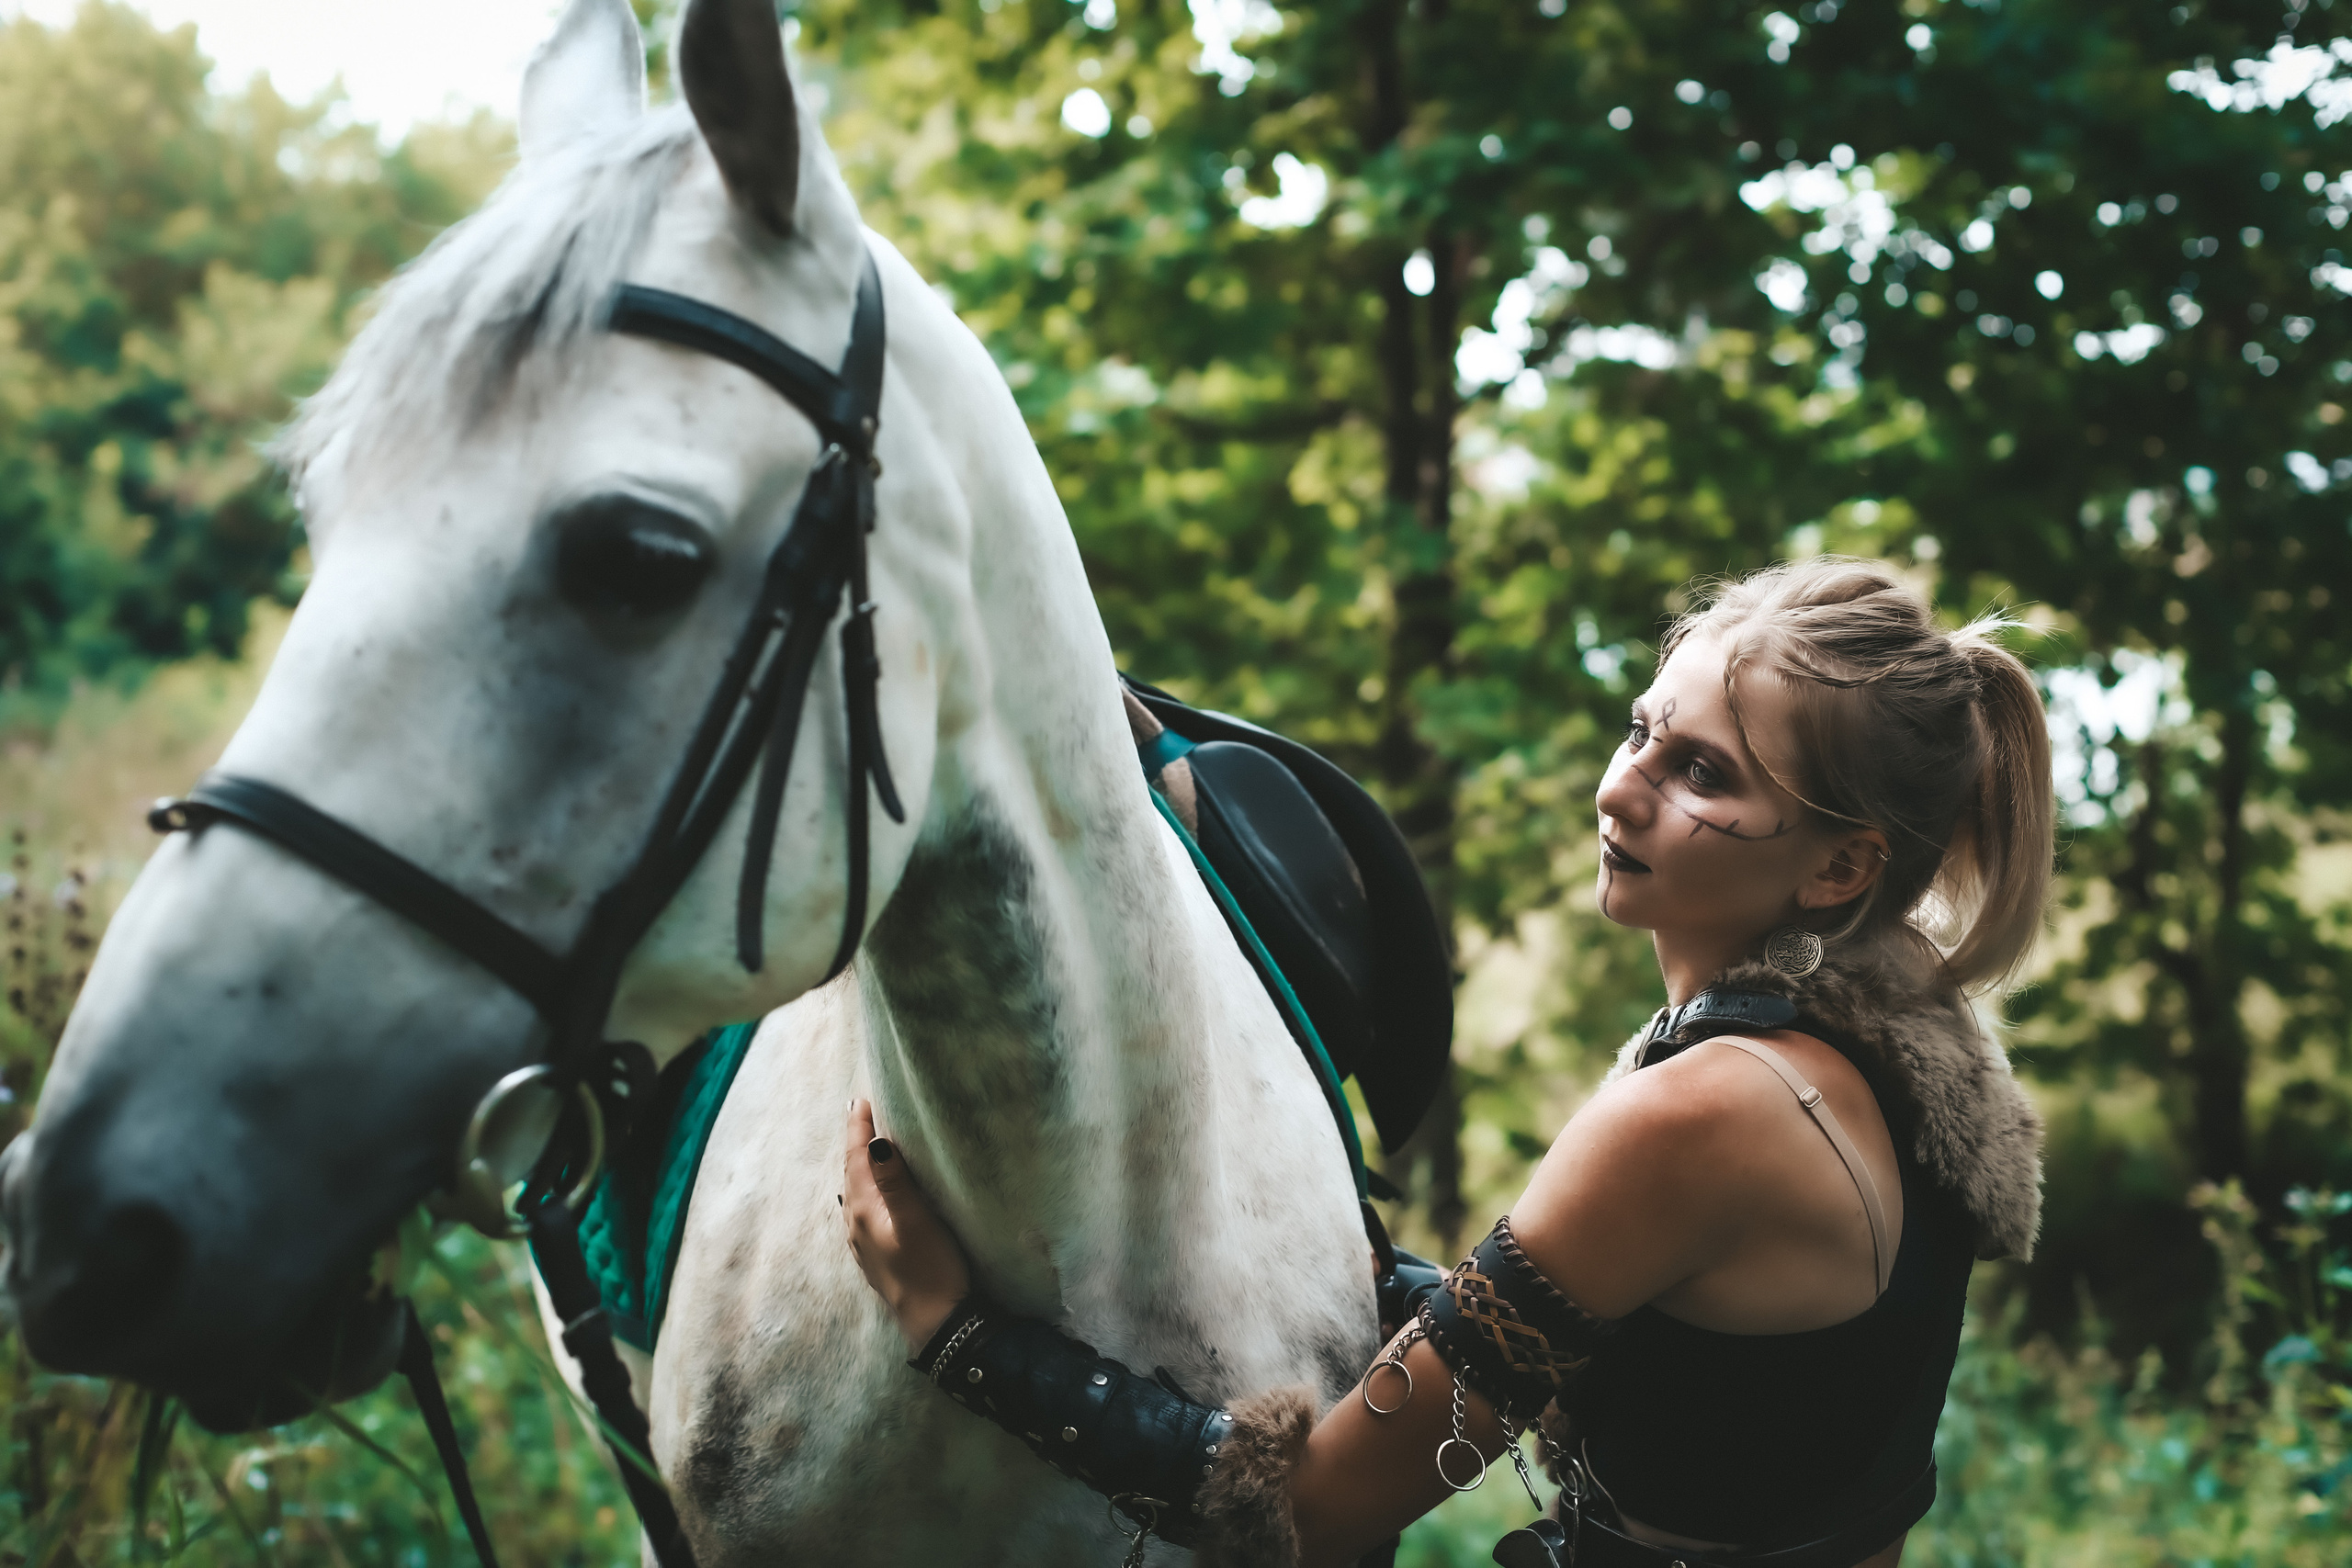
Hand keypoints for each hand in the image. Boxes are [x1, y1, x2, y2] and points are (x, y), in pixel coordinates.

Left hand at [842, 1099, 969, 1351]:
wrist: (937, 1324)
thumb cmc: (931, 1269)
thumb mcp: (916, 1220)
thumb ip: (895, 1182)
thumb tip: (876, 1142)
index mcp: (863, 1212)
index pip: (857, 1159)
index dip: (859, 1129)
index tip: (862, 1100)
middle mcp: (856, 1226)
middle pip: (852, 1173)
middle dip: (857, 1142)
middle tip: (863, 1112)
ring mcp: (865, 1244)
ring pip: (857, 1192)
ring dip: (862, 1165)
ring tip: (871, 1144)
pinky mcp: (878, 1255)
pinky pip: (865, 1209)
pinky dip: (869, 1188)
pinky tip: (878, 1192)